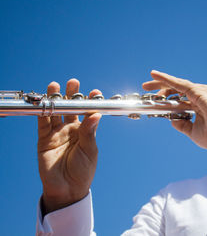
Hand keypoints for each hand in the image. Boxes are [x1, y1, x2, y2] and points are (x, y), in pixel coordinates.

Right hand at [37, 79, 101, 214]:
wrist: (67, 189)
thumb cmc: (83, 170)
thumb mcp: (89, 150)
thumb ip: (89, 132)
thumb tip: (96, 114)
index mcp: (86, 131)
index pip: (89, 112)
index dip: (91, 102)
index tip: (95, 93)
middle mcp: (72, 129)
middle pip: (71, 108)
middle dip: (72, 95)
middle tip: (74, 83)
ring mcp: (58, 133)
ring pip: (56, 112)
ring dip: (55, 99)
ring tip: (56, 86)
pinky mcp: (44, 139)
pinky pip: (42, 123)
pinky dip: (43, 112)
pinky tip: (44, 101)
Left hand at [142, 70, 206, 152]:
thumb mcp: (193, 132)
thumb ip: (182, 125)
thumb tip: (171, 120)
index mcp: (197, 106)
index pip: (178, 98)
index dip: (165, 97)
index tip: (154, 100)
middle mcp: (198, 97)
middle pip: (175, 89)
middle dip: (160, 88)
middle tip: (146, 89)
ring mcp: (198, 93)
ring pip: (175, 85)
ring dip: (160, 84)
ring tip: (147, 85)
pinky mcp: (197, 91)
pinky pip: (178, 83)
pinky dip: (165, 78)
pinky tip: (154, 75)